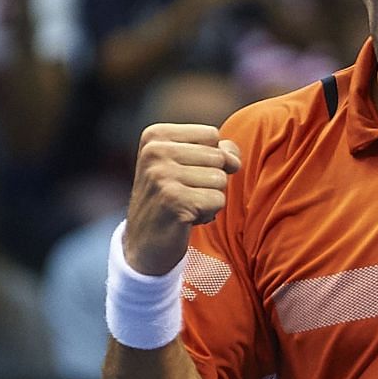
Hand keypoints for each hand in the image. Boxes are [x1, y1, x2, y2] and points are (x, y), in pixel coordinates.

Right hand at [124, 123, 241, 274]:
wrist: (144, 243)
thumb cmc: (171, 200)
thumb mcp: (187, 165)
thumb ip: (216, 150)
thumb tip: (233, 158)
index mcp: (155, 136)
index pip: (211, 135)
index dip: (210, 158)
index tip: (185, 174)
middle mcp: (155, 151)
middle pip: (218, 156)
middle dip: (211, 181)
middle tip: (184, 194)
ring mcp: (161, 175)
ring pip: (220, 179)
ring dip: (210, 198)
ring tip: (185, 205)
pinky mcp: (173, 200)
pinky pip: (217, 200)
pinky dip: (208, 214)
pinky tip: (185, 218)